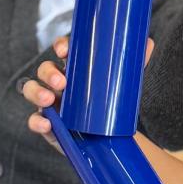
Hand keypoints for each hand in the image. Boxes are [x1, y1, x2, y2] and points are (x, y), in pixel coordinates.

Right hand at [23, 36, 155, 146]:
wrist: (110, 140)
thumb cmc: (111, 105)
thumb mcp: (122, 85)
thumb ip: (135, 64)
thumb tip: (149, 42)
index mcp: (75, 68)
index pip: (62, 51)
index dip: (60, 46)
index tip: (64, 50)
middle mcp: (58, 83)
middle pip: (44, 70)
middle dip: (49, 73)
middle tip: (62, 82)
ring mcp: (50, 104)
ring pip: (33, 90)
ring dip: (37, 92)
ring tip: (48, 100)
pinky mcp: (48, 125)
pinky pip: (34, 121)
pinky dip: (37, 122)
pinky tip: (46, 124)